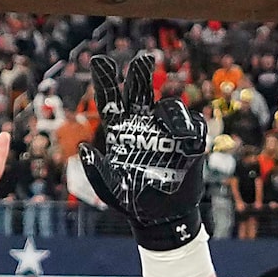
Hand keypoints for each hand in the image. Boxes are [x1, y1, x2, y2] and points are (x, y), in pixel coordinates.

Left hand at [69, 55, 207, 251]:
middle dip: (139, 73)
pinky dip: (190, 128)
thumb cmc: (133, 201)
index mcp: (119, 129)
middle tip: (142, 59)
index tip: (100, 60)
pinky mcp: (189, 139)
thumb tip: (85, 149)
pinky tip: (187, 141)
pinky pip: (192, 123)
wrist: (163, 217)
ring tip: (174, 134)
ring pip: (167, 105)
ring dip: (169, 110)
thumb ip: (95, 172)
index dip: (105, 79)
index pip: (110, 98)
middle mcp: (142, 123)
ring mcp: (165, 130)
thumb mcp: (110, 190)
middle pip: (139, 90)